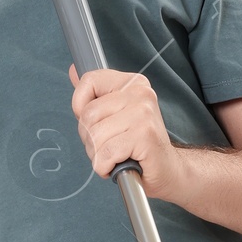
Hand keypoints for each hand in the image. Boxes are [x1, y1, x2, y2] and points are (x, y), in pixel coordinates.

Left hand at [68, 64, 180, 195]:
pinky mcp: (144, 136)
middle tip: (109, 147)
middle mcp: (140, 93)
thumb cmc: (138, 145)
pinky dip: (105, 166)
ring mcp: (143, 114)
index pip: (90, 80)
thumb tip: (73, 71)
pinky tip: (119, 165)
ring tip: (116, 156)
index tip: (95, 122)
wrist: (168, 170)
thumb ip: (94, 94)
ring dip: (98, 155)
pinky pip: (105, 153)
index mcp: (132, 83)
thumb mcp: (115, 114)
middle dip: (90, 138)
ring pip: (95, 136)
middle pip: (88, 114)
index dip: (80, 106)